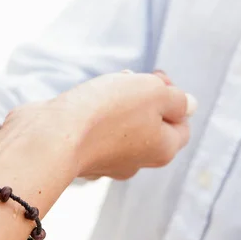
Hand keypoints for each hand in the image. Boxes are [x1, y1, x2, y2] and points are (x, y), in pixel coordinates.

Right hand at [2, 71, 196, 179]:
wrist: (51, 136)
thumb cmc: (106, 112)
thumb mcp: (154, 93)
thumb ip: (176, 99)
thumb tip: (189, 106)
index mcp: (162, 150)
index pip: (182, 126)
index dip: (174, 98)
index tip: (156, 78)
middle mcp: (136, 161)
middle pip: (151, 126)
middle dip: (144, 98)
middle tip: (131, 78)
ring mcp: (106, 161)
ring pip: (121, 128)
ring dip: (118, 103)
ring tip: (105, 85)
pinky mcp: (79, 155)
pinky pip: (94, 133)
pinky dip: (93, 115)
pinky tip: (83, 103)